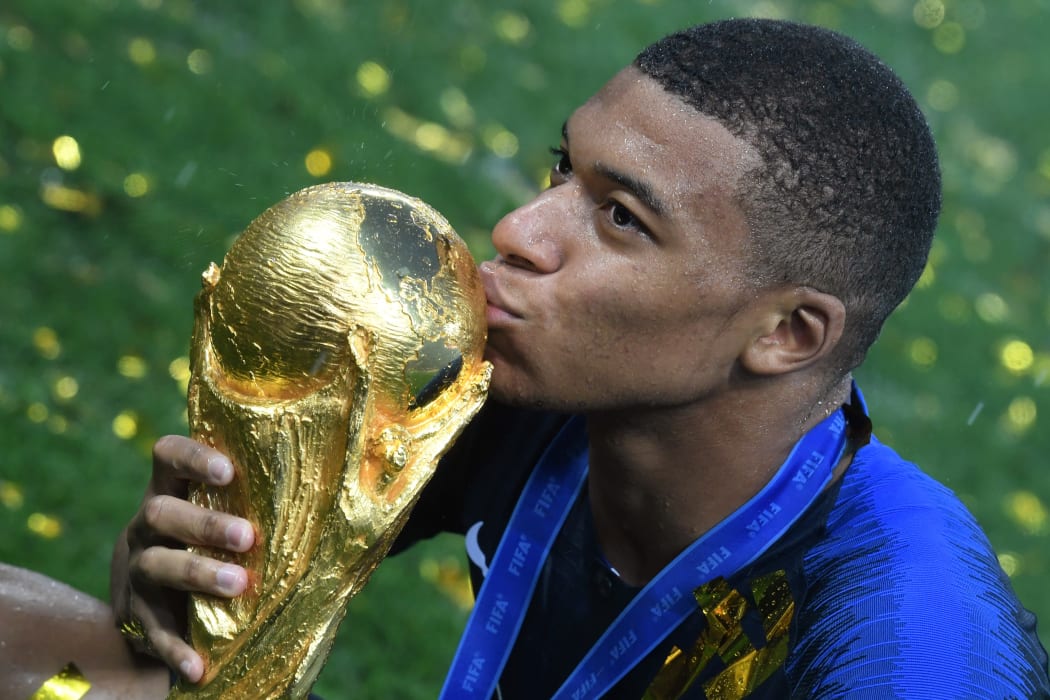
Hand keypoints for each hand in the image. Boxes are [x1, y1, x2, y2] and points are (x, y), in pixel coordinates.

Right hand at [110, 435, 255, 682]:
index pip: (168, 455)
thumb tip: (348, 496)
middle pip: (162, 513)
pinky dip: (177, 649)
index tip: (229, 470)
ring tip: (239, 585)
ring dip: (199, 574)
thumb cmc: (206, 544)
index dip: (193, 458)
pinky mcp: (134, 617)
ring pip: (157, 565)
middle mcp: (146, 526)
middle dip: (206, 524)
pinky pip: (153, 633)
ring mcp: (135, 570)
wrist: (143, 601)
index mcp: (170, 490)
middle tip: (248, 537)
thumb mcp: (218, 515)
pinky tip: (199, 667)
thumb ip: (261, 503)